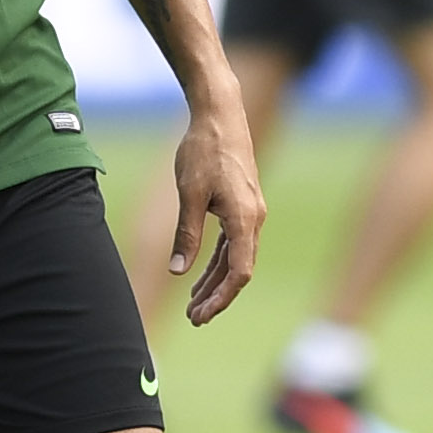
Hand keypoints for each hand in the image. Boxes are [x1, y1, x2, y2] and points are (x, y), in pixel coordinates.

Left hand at [165, 95, 263, 325]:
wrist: (221, 114)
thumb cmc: (204, 150)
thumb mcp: (189, 194)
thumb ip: (186, 234)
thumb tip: (178, 272)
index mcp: (245, 218)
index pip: (240, 271)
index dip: (222, 297)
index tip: (202, 313)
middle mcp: (254, 218)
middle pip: (239, 269)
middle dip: (216, 295)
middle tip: (194, 318)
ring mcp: (251, 211)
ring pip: (235, 257)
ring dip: (215, 280)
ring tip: (193, 303)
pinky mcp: (243, 204)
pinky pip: (232, 241)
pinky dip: (217, 260)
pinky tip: (199, 273)